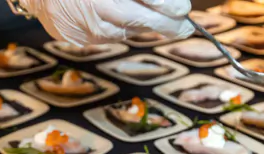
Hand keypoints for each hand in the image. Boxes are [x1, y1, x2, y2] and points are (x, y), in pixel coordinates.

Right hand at [17, 0, 193, 44]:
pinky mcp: (77, 39)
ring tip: (168, 26)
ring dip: (148, 29)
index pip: (142, 0)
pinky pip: (110, 37)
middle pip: (137, 19)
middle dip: (165, 24)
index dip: (164, 4)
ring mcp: (85, 28)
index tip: (182, 9)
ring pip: (125, 32)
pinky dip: (126, 31)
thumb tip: (161, 0)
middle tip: (185, 27)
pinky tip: (138, 26)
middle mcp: (94, 10)